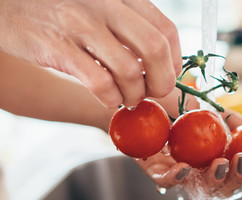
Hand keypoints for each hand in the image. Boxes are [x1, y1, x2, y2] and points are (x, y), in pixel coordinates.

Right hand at [0, 0, 180, 107]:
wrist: (10, 6)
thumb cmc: (63, 11)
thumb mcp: (102, 7)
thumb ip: (130, 28)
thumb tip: (159, 62)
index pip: (166, 30)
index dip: (175, 60)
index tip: (168, 75)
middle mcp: (105, 6)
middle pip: (155, 49)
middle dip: (162, 81)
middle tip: (155, 92)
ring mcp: (82, 25)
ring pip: (130, 70)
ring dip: (135, 94)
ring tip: (128, 97)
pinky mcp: (60, 48)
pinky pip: (100, 83)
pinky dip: (111, 98)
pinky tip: (108, 98)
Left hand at [134, 107, 241, 196]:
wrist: (144, 100)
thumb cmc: (177, 104)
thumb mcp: (208, 106)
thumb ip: (228, 118)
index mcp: (221, 157)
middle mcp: (204, 170)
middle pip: (229, 185)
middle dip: (240, 177)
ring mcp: (183, 174)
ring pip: (203, 187)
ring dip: (215, 179)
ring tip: (220, 163)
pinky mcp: (158, 173)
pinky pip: (167, 182)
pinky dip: (177, 178)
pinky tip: (185, 168)